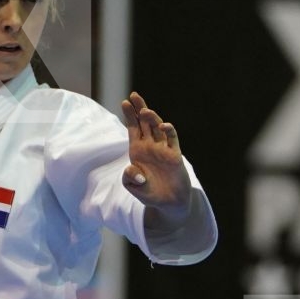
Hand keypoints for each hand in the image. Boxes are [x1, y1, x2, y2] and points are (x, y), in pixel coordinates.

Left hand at [119, 91, 191, 224]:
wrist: (168, 202)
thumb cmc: (149, 193)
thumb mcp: (132, 187)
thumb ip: (128, 178)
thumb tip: (133, 168)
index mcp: (137, 150)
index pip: (133, 128)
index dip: (130, 115)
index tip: (125, 102)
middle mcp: (150, 146)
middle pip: (144, 122)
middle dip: (139, 108)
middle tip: (133, 95)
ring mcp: (162, 148)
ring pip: (157, 127)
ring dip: (152, 118)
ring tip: (144, 111)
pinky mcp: (174, 154)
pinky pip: (172, 138)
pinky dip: (169, 131)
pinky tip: (163, 126)